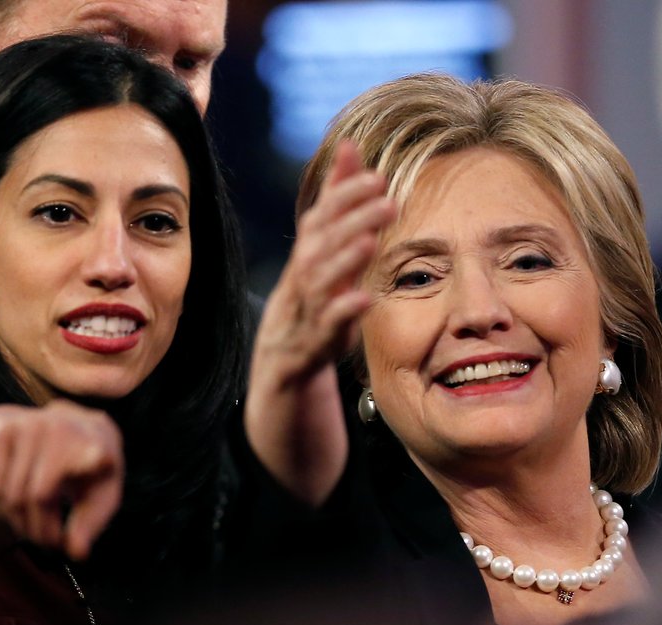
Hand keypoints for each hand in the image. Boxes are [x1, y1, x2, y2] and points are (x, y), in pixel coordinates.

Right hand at [0, 399, 123, 560]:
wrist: (71, 429)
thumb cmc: (91, 472)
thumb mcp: (101, 497)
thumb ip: (91, 525)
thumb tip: (77, 553)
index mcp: (97, 446)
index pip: (94, 451)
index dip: (94, 457)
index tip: (100, 458)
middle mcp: (63, 430)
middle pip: (39, 497)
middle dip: (42, 531)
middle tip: (52, 544)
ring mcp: (31, 426)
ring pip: (14, 496)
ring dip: (24, 525)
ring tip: (41, 528)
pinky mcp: (6, 432)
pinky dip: (9, 509)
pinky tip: (26, 506)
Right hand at [245, 140, 395, 504]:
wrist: (276, 413)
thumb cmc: (306, 345)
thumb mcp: (326, 292)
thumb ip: (339, 238)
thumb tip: (352, 180)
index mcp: (299, 279)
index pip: (315, 227)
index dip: (341, 196)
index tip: (377, 174)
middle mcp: (290, 299)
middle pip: (313, 250)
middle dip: (345, 218)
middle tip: (385, 195)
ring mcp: (288, 333)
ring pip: (309, 290)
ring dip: (340, 260)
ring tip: (371, 235)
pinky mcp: (293, 368)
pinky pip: (314, 342)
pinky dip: (338, 318)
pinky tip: (362, 300)